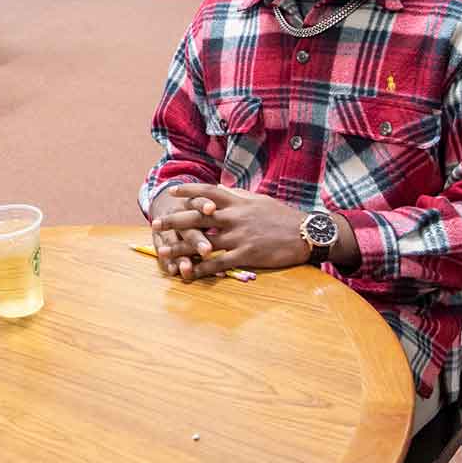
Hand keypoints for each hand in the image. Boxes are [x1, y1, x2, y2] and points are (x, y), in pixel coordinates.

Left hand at [154, 184, 313, 278]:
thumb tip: (220, 189)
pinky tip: (188, 273)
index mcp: (238, 202)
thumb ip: (237, 196)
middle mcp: (235, 217)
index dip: (190, 191)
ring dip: (181, 247)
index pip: (209, 192)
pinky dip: (202, 268)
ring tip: (162, 250)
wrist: (307, 233)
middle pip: (198, 217)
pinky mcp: (247, 255)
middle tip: (155, 223)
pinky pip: (219, 263)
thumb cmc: (282, 216)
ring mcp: (240, 236)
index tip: (172, 192)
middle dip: (175, 220)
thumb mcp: (259, 200)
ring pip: (204, 242)